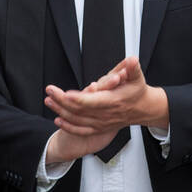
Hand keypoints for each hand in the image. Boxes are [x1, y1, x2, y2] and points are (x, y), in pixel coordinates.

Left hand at [44, 57, 168, 134]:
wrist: (143, 109)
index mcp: (114, 101)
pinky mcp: (99, 128)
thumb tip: (132, 61)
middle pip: (81, 110)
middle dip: (63, 101)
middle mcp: (106, 115)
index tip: (66, 94)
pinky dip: (68, 126)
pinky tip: (57, 120)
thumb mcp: (137, 76)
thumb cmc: (137, 91)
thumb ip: (132, 68)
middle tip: (50, 91)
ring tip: (48, 101)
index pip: (94, 101)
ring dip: (61, 111)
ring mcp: (102, 123)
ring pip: (78, 120)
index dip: (79, 98)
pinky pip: (81, 130)